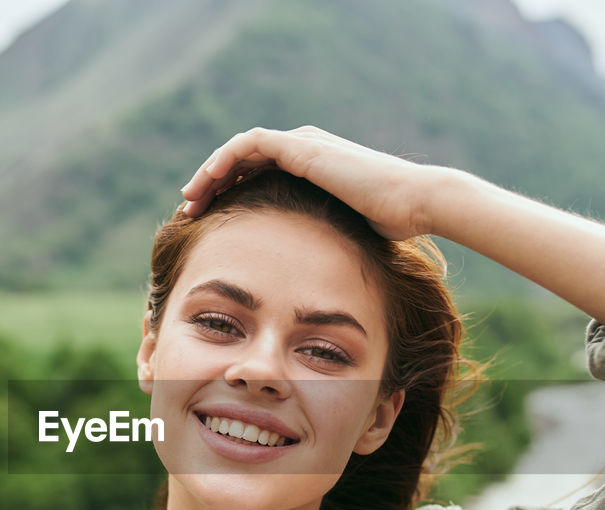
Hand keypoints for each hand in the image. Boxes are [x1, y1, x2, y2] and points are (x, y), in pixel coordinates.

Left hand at [179, 126, 442, 239]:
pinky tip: (207, 183)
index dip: (228, 193)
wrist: (414, 203)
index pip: (256, 172)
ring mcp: (302, 145)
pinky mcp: (301, 147)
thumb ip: (318, 236)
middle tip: (190, 210)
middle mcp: (303, 149)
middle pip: (242, 160)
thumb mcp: (342, 232)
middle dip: (212, 184)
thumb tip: (304, 270)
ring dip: (210, 172)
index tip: (208, 220)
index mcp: (310, 166)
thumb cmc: (389, 224)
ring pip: (239, 150)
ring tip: (191, 199)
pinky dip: (224, 160)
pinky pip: (249, 145)